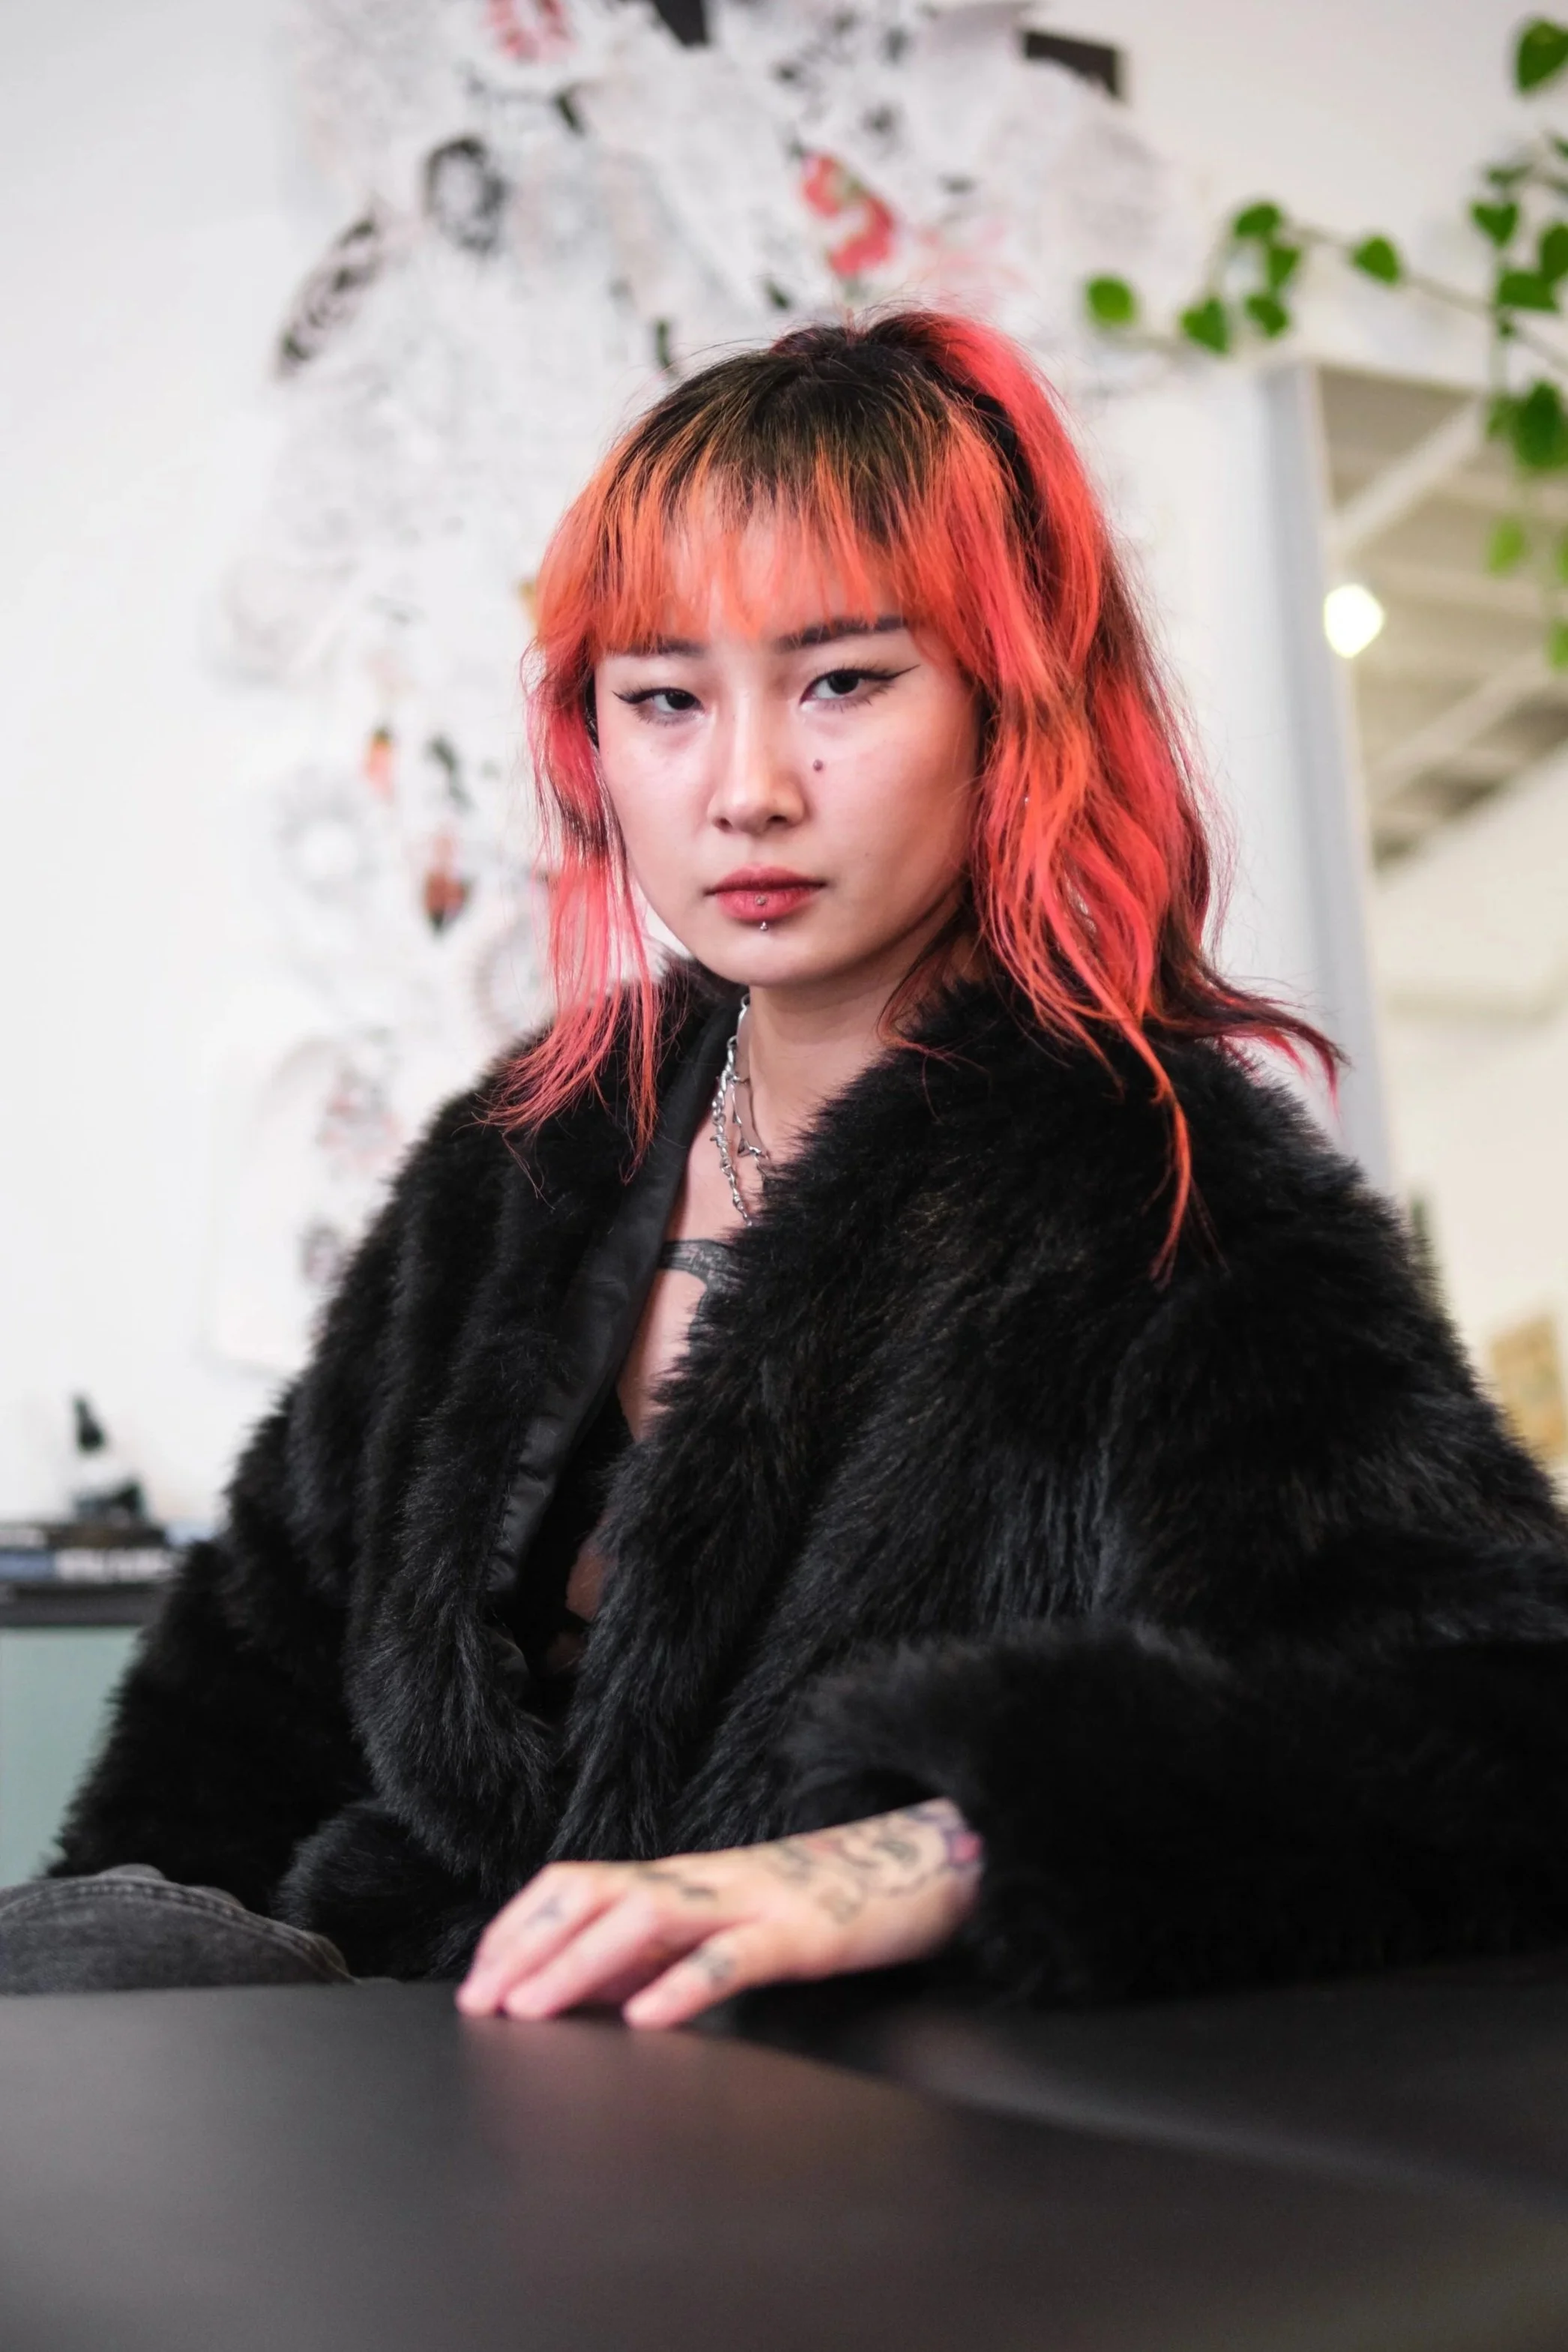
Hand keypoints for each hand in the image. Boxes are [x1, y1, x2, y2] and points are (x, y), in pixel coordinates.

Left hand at [455, 1800, 982, 2030]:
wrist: (918, 1866)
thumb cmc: (817, 1904)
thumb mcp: (727, 1921)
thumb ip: (662, 1946)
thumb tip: (585, 1987)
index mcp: (681, 1880)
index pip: (577, 1885)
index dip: (520, 1928)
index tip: (476, 1981)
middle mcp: (703, 1881)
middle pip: (595, 1895)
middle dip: (529, 1948)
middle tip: (482, 2004)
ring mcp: (751, 1901)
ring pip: (648, 1918)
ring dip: (580, 1964)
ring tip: (533, 2010)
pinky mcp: (801, 1933)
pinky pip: (734, 1956)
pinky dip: (684, 1986)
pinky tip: (647, 2018)